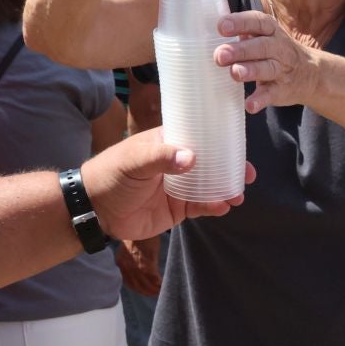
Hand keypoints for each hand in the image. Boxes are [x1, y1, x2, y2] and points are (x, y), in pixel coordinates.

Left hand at [78, 128, 252, 238]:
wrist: (95, 209)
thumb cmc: (110, 174)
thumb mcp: (133, 161)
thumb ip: (161, 158)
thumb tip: (191, 158)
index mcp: (168, 143)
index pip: (199, 136)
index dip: (220, 139)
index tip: (239, 143)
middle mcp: (177, 163)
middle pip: (211, 162)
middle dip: (232, 167)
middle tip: (249, 173)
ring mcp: (179, 186)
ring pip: (210, 186)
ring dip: (227, 189)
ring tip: (239, 195)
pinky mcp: (178, 208)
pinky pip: (201, 206)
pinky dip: (214, 206)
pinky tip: (223, 207)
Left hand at [112, 236, 161, 296]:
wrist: (142, 224)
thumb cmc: (139, 235)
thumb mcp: (130, 249)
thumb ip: (132, 260)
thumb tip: (140, 271)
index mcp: (121, 263)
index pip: (129, 282)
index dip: (139, 289)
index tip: (147, 291)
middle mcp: (126, 266)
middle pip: (137, 286)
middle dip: (147, 291)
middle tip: (157, 293)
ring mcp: (136, 266)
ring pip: (146, 284)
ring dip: (155, 289)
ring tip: (162, 289)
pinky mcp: (147, 264)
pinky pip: (154, 279)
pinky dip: (159, 283)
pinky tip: (164, 284)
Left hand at [215, 11, 318, 114]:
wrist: (311, 75)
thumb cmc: (277, 51)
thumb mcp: (266, 36)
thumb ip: (243, 32)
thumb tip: (211, 30)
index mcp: (271, 31)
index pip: (257, 22)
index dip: (240, 23)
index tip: (222, 27)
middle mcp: (278, 48)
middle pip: (261, 47)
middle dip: (240, 50)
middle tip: (220, 55)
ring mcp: (282, 70)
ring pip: (267, 69)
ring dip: (251, 71)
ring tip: (235, 73)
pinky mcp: (282, 90)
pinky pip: (271, 95)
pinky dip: (260, 100)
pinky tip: (250, 104)